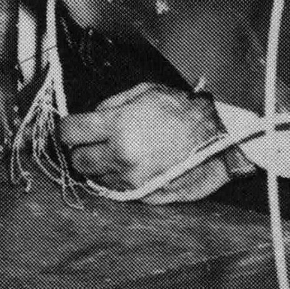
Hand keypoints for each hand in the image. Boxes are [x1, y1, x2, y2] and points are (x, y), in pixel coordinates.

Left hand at [58, 83, 231, 203]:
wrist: (222, 139)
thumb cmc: (185, 112)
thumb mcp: (145, 92)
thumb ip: (111, 105)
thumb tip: (89, 117)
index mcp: (118, 127)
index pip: (69, 133)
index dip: (68, 129)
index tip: (73, 129)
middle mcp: (121, 157)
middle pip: (77, 160)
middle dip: (82, 150)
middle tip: (94, 143)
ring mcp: (132, 180)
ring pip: (95, 178)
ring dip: (100, 167)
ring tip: (118, 155)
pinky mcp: (144, 195)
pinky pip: (117, 190)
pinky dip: (118, 180)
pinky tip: (131, 168)